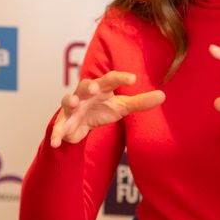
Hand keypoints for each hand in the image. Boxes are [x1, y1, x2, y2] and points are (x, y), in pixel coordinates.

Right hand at [50, 71, 164, 147]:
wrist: (80, 125)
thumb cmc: (102, 109)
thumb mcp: (121, 107)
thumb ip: (140, 102)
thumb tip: (163, 96)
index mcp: (101, 88)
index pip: (110, 79)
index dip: (120, 78)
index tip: (133, 79)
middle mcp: (85, 94)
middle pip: (85, 85)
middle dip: (89, 85)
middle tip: (95, 87)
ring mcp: (72, 107)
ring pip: (68, 100)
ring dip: (69, 101)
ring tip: (73, 103)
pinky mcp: (63, 122)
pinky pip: (58, 127)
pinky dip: (56, 134)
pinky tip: (56, 142)